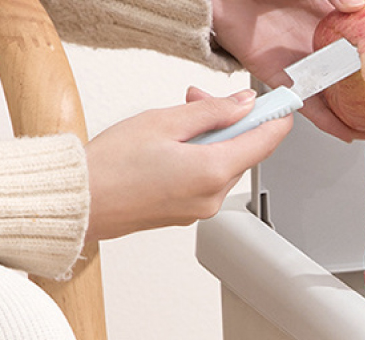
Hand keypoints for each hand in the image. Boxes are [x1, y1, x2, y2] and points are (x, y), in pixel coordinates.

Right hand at [84, 89, 290, 242]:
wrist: (84, 202)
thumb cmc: (113, 165)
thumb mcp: (165, 121)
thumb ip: (211, 112)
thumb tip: (242, 105)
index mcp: (212, 172)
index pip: (263, 143)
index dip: (275, 119)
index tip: (280, 105)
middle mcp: (213, 197)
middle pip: (241, 153)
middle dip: (228, 123)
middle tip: (196, 99)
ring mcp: (202, 209)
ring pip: (223, 166)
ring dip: (211, 140)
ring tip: (176, 123)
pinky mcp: (189, 214)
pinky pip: (207, 181)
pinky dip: (199, 159)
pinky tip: (173, 148)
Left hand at [210, 0, 364, 139]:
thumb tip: (358, 6)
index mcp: (330, 16)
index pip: (364, 40)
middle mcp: (318, 43)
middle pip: (352, 73)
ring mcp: (302, 63)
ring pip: (335, 93)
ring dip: (354, 112)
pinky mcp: (282, 79)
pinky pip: (309, 105)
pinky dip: (328, 121)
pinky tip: (345, 131)